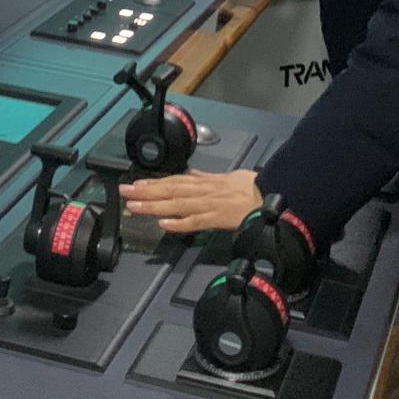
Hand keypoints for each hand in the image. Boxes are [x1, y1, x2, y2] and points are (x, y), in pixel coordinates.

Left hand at [123, 169, 262, 232]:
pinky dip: (180, 223)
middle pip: (170, 191)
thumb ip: (209, 178)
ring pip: (177, 205)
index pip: (174, 181)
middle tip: (125, 193)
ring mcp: (210, 204)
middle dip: (146, 192)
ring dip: (155, 206)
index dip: (153, 183)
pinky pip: (196, 221)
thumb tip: (194, 174)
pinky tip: (164, 225)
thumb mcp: (229, 176)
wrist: (273, 195)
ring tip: (135, 207)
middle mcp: (204, 191)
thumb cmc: (254, 188)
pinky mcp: (218, 219)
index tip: (136, 184)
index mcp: (206, 182)